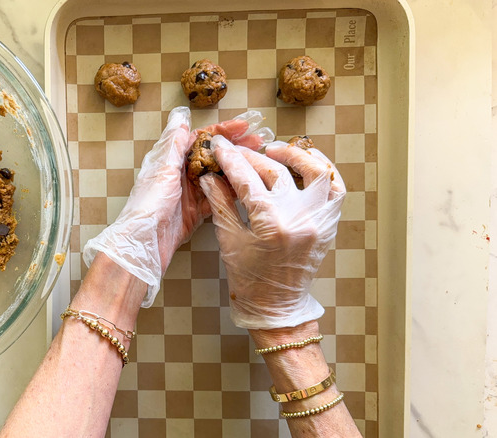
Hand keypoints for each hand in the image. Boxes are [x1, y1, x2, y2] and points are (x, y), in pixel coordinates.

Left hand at [83, 108, 272, 306]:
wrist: (145, 241)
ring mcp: (189, 193)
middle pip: (212, 155)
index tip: (244, 125)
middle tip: (259, 141)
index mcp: (170, 159)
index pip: (200, 138)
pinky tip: (247, 186)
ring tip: (258, 161)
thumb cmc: (148, 204)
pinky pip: (218, 197)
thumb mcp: (163, 168)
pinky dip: (231, 191)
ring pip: (218, 176)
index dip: (223, 130)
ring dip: (236, 168)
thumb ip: (173, 143)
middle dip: (235, 147)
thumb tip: (180, 116)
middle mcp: (180, 174)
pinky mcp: (196, 212)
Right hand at [200, 137, 345, 328]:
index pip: (247, 179)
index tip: (220, 147)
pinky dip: (324, 170)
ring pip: (313, 171)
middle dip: (251, 157)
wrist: (277, 307)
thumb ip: (221, 203)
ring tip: (273, 150)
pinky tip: (307, 161)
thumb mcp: (229, 239)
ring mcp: (319, 221)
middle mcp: (300, 219)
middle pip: (274, 172)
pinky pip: (335, 189)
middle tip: (236, 151)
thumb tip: (210, 176)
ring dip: (293, 155)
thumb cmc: (249, 279)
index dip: (231, 160)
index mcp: (271, 224)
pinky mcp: (329, 224)